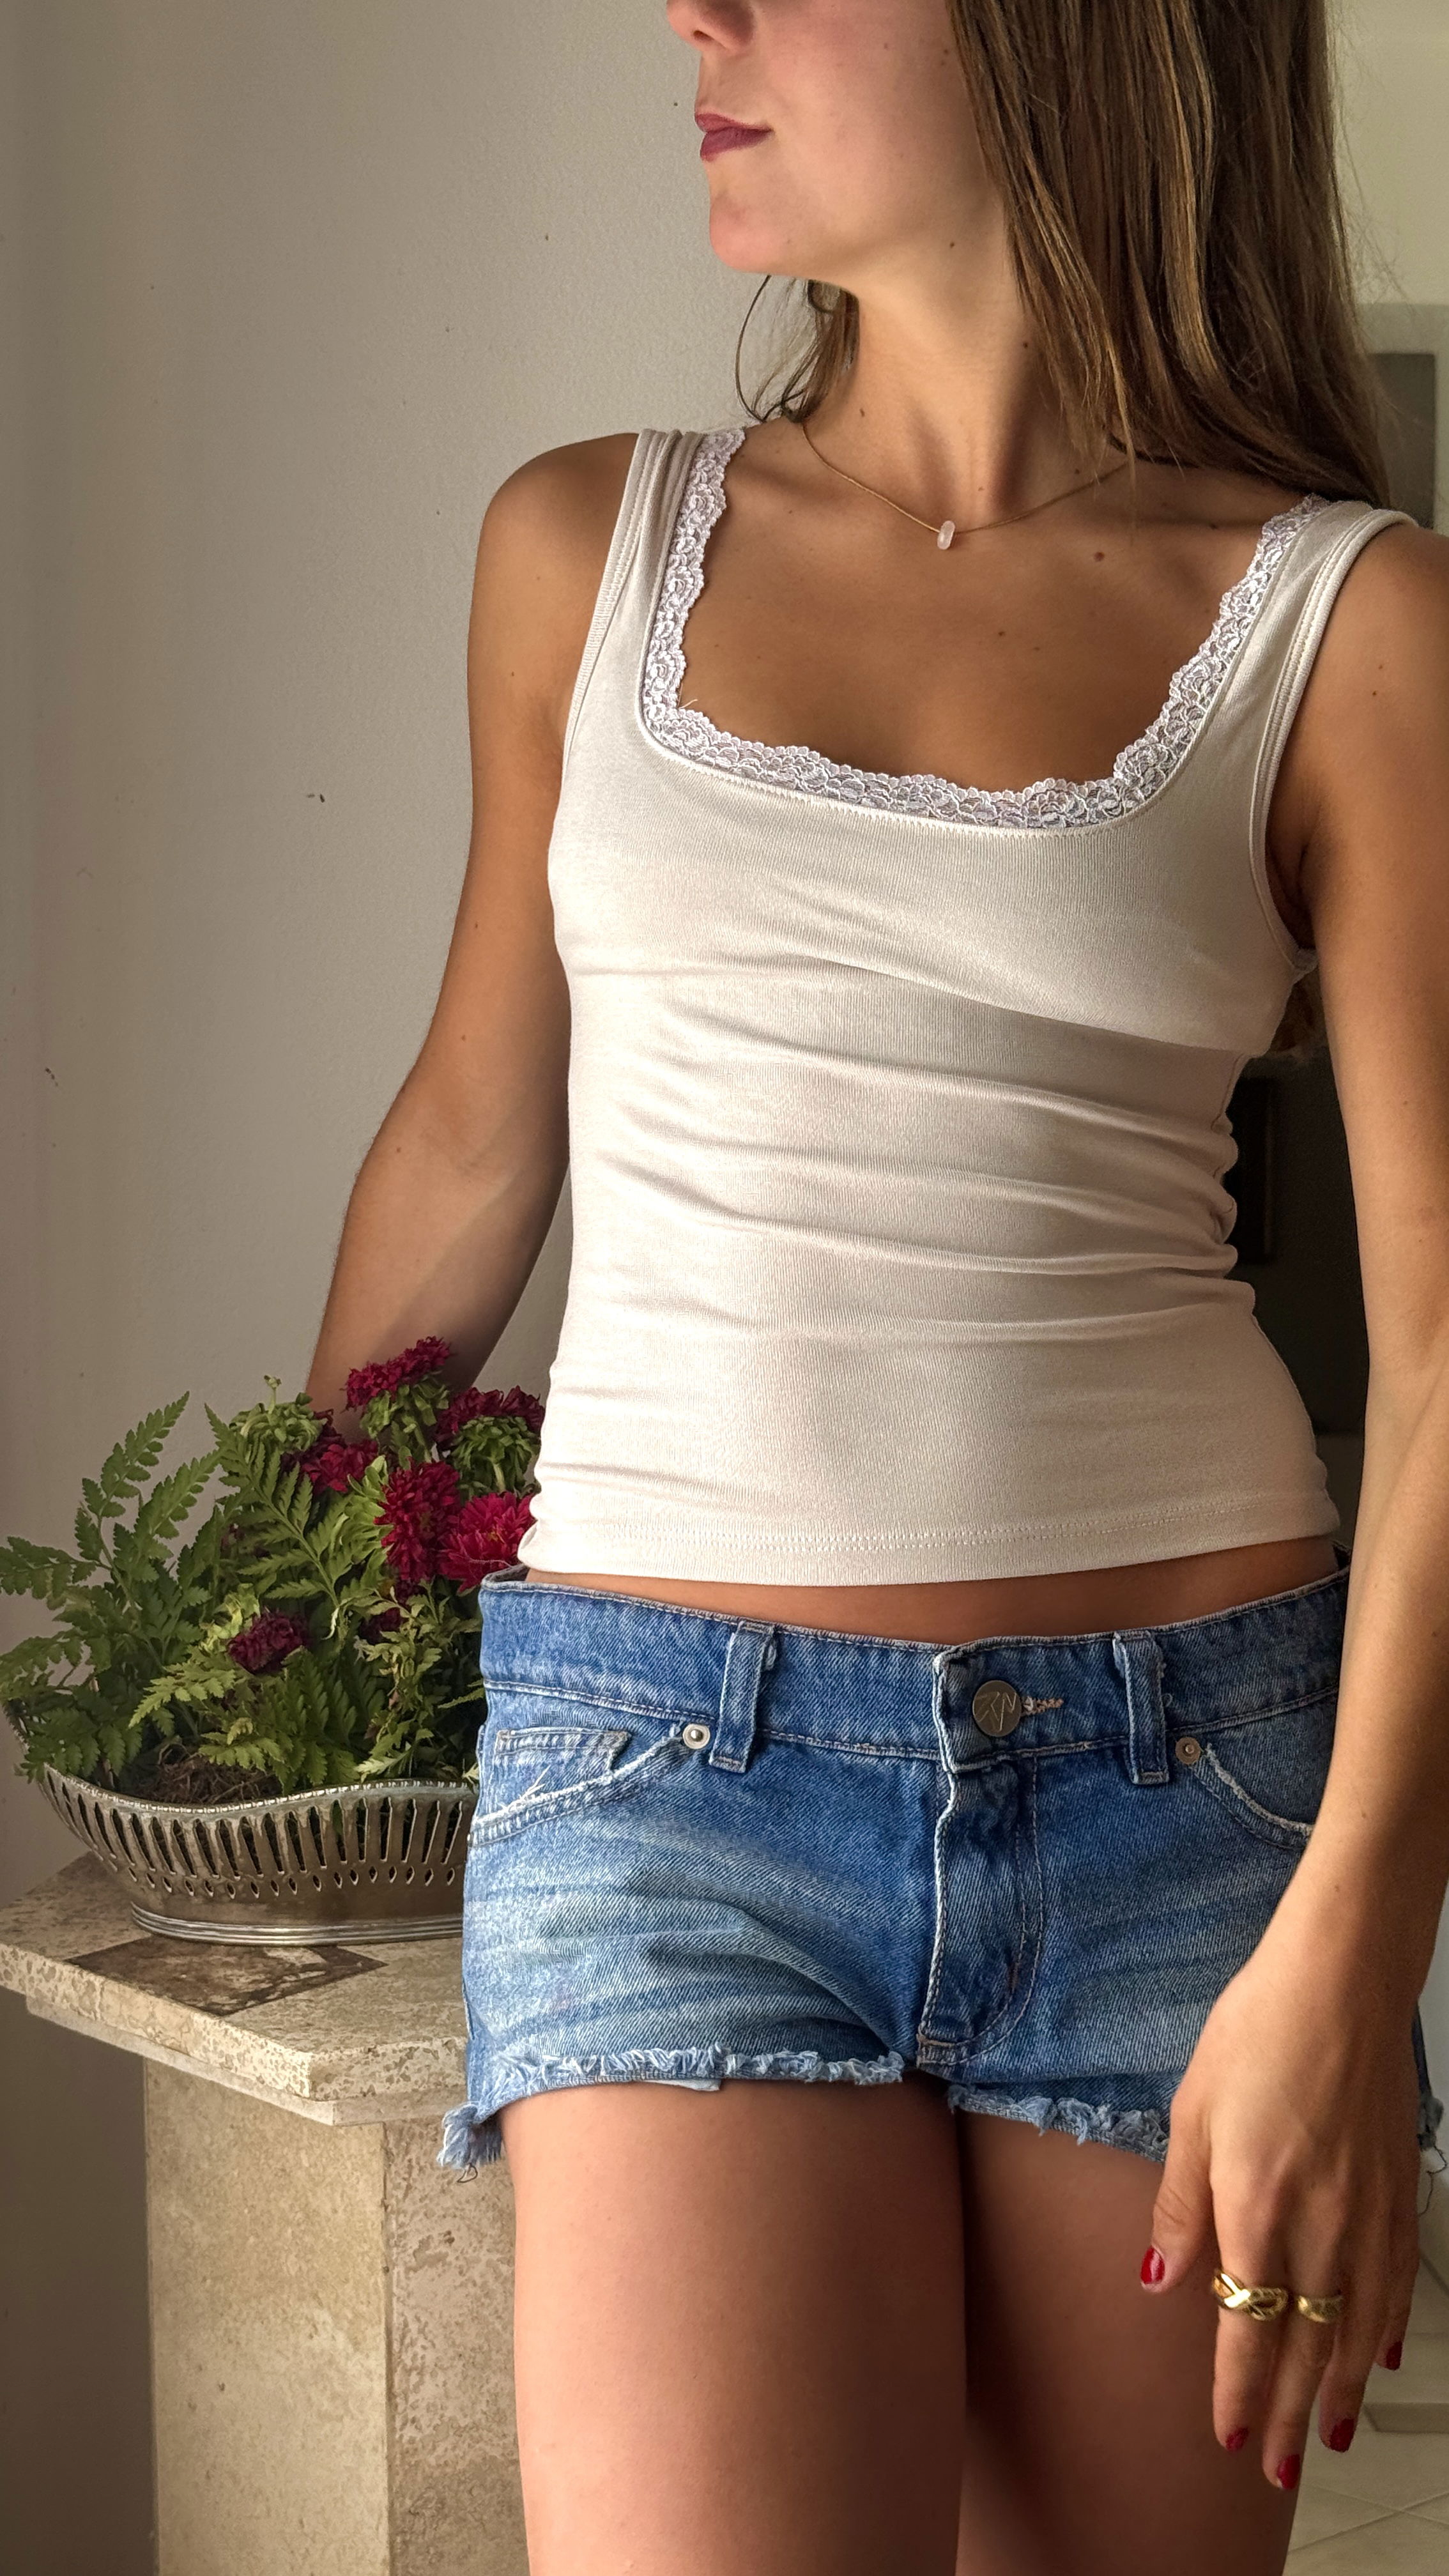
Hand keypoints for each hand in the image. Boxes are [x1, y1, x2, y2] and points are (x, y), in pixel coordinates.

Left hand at [1139, 1932, 1422, 2488]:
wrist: (1340, 1981)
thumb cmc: (1257, 2032)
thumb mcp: (1192, 2112)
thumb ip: (1178, 2205)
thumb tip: (1162, 2282)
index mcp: (1256, 2205)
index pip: (1247, 2327)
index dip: (1241, 2390)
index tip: (1232, 2436)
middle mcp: (1320, 2222)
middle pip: (1307, 2343)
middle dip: (1291, 2413)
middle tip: (1282, 2469)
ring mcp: (1368, 2210)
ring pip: (1358, 2325)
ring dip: (1343, 2387)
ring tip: (1329, 2433)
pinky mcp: (1399, 2189)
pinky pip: (1395, 2280)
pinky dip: (1386, 2327)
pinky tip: (1380, 2356)